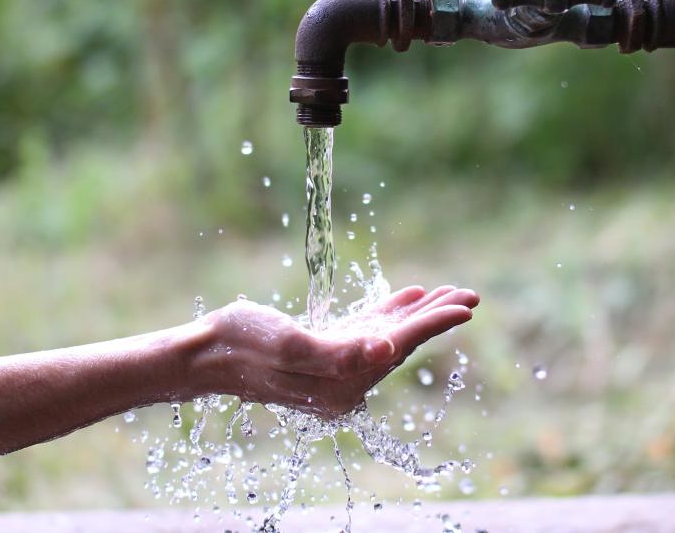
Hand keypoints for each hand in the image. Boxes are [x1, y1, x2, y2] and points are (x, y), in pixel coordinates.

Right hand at [177, 286, 478, 415]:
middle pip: (401, 342)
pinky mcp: (323, 352)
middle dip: (435, 316)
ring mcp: (334, 367)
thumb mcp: (291, 344)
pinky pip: (365, 331)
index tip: (467, 304)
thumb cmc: (243, 343)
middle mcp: (344, 381)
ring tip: (446, 292)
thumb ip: (339, 351)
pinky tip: (407, 296)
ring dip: (416, 312)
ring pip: (387, 335)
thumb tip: (385, 351)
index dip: (435, 322)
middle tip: (470, 294)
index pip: (400, 345)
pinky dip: (388, 312)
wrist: (205, 353)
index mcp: (342, 382)